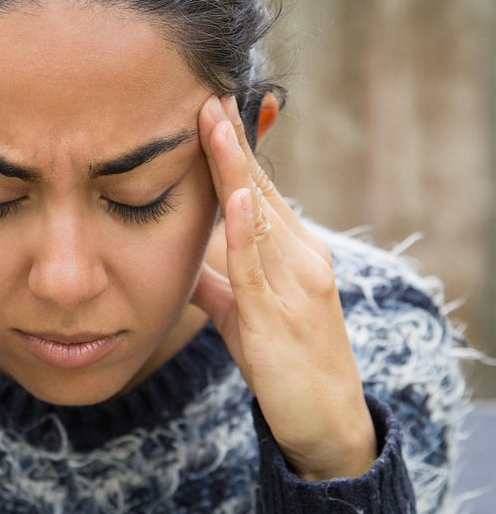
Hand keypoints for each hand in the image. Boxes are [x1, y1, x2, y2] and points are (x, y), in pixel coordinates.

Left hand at [191, 94, 375, 480]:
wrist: (325, 421)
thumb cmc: (283, 362)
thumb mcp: (242, 315)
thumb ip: (219, 283)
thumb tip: (187, 262)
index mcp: (291, 252)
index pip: (259, 190)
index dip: (233, 150)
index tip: (209, 110)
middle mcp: (300, 257)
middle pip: (259, 188)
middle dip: (230, 141)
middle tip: (206, 92)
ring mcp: (295, 284)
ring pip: (257, 214)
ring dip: (233, 166)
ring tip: (212, 120)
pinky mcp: (279, 316)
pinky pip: (255, 267)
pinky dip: (245, 229)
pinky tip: (236, 195)